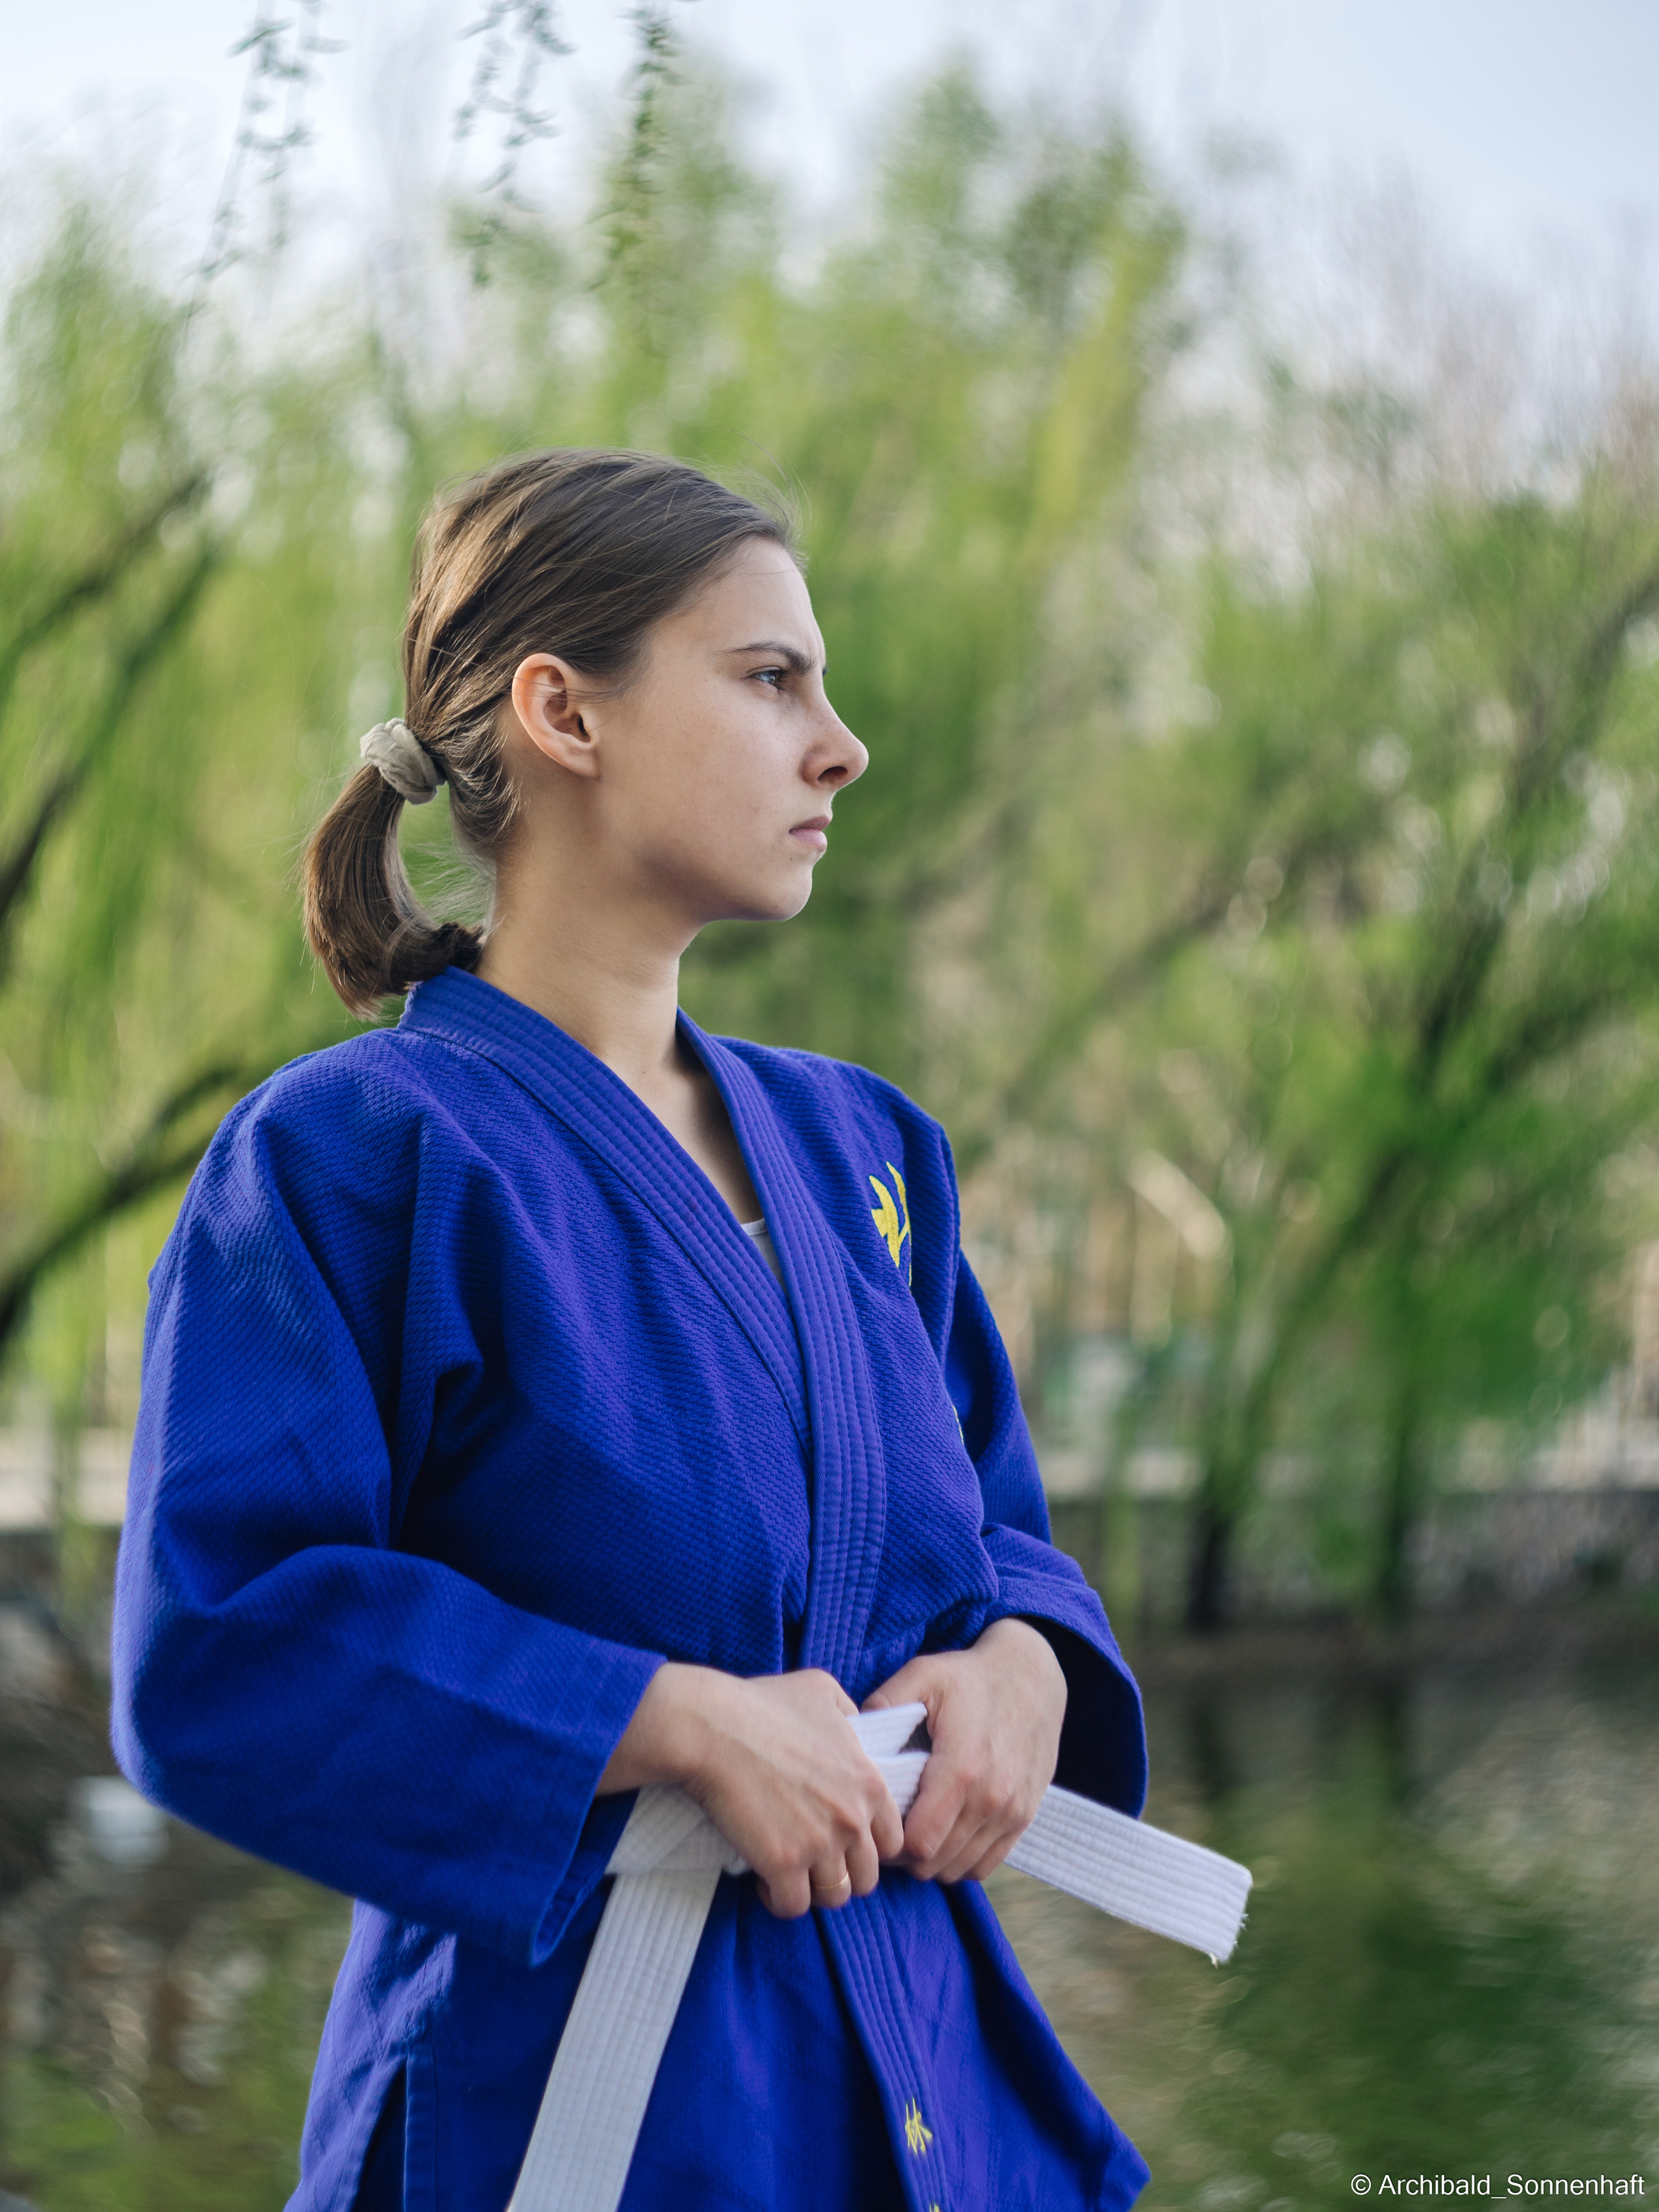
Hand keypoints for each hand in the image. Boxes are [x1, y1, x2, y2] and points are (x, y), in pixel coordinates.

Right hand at [598, 1663, 904, 1919]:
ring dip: (813, 1889)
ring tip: (791, 1874)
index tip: (841, 1841)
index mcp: (869, 1782)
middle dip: (843, 1872)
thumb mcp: (822, 1690)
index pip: (893, 1840)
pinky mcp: (783, 1864)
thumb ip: (850, 1712)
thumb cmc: (761, 1704)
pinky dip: (779, 1899)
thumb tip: (854, 1725)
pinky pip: (793, 1906)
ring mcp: (820, 1844)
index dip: (868, 1845)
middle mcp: (853, 1818)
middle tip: (815, 1861)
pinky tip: (765, 1880)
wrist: (712, 1726)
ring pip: (834, 1896)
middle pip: (867, 1876)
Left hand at [862, 1618, 1065, 1884]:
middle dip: (904, 1856)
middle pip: (935, 1863)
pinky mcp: (1025, 1816)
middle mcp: (991, 1798)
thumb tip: (852, 1736)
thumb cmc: (971, 1677)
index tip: (875, 1825)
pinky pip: (986, 1865)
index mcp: (962, 1768)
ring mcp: (1013, 1812)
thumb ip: (884, 1704)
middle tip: (887, 1832)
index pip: (918, 1842)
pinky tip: (943, 1836)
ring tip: (913, 1833)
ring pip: (959, 1869)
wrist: (1032, 1676)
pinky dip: (960, 1861)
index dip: (889, 1845)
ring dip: (931, 1861)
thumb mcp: (924, 1675)